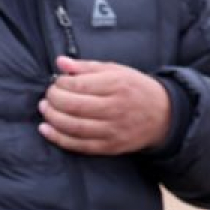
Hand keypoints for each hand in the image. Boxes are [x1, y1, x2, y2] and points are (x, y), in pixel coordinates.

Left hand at [38, 57, 173, 155]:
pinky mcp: (109, 147)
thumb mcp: (115, 70)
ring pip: (74, 127)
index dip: (60, 84)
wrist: (163, 115)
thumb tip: (60, 62)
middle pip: (74, 107)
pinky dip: (58, 138)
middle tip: (48, 96)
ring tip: (45, 109)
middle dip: (54, 100)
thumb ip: (86, 67)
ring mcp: (113, 130)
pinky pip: (79, 145)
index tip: (56, 83)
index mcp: (117, 85)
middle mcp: (115, 108)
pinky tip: (46, 129)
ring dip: (52, 119)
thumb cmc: (134, 89)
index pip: (79, 86)